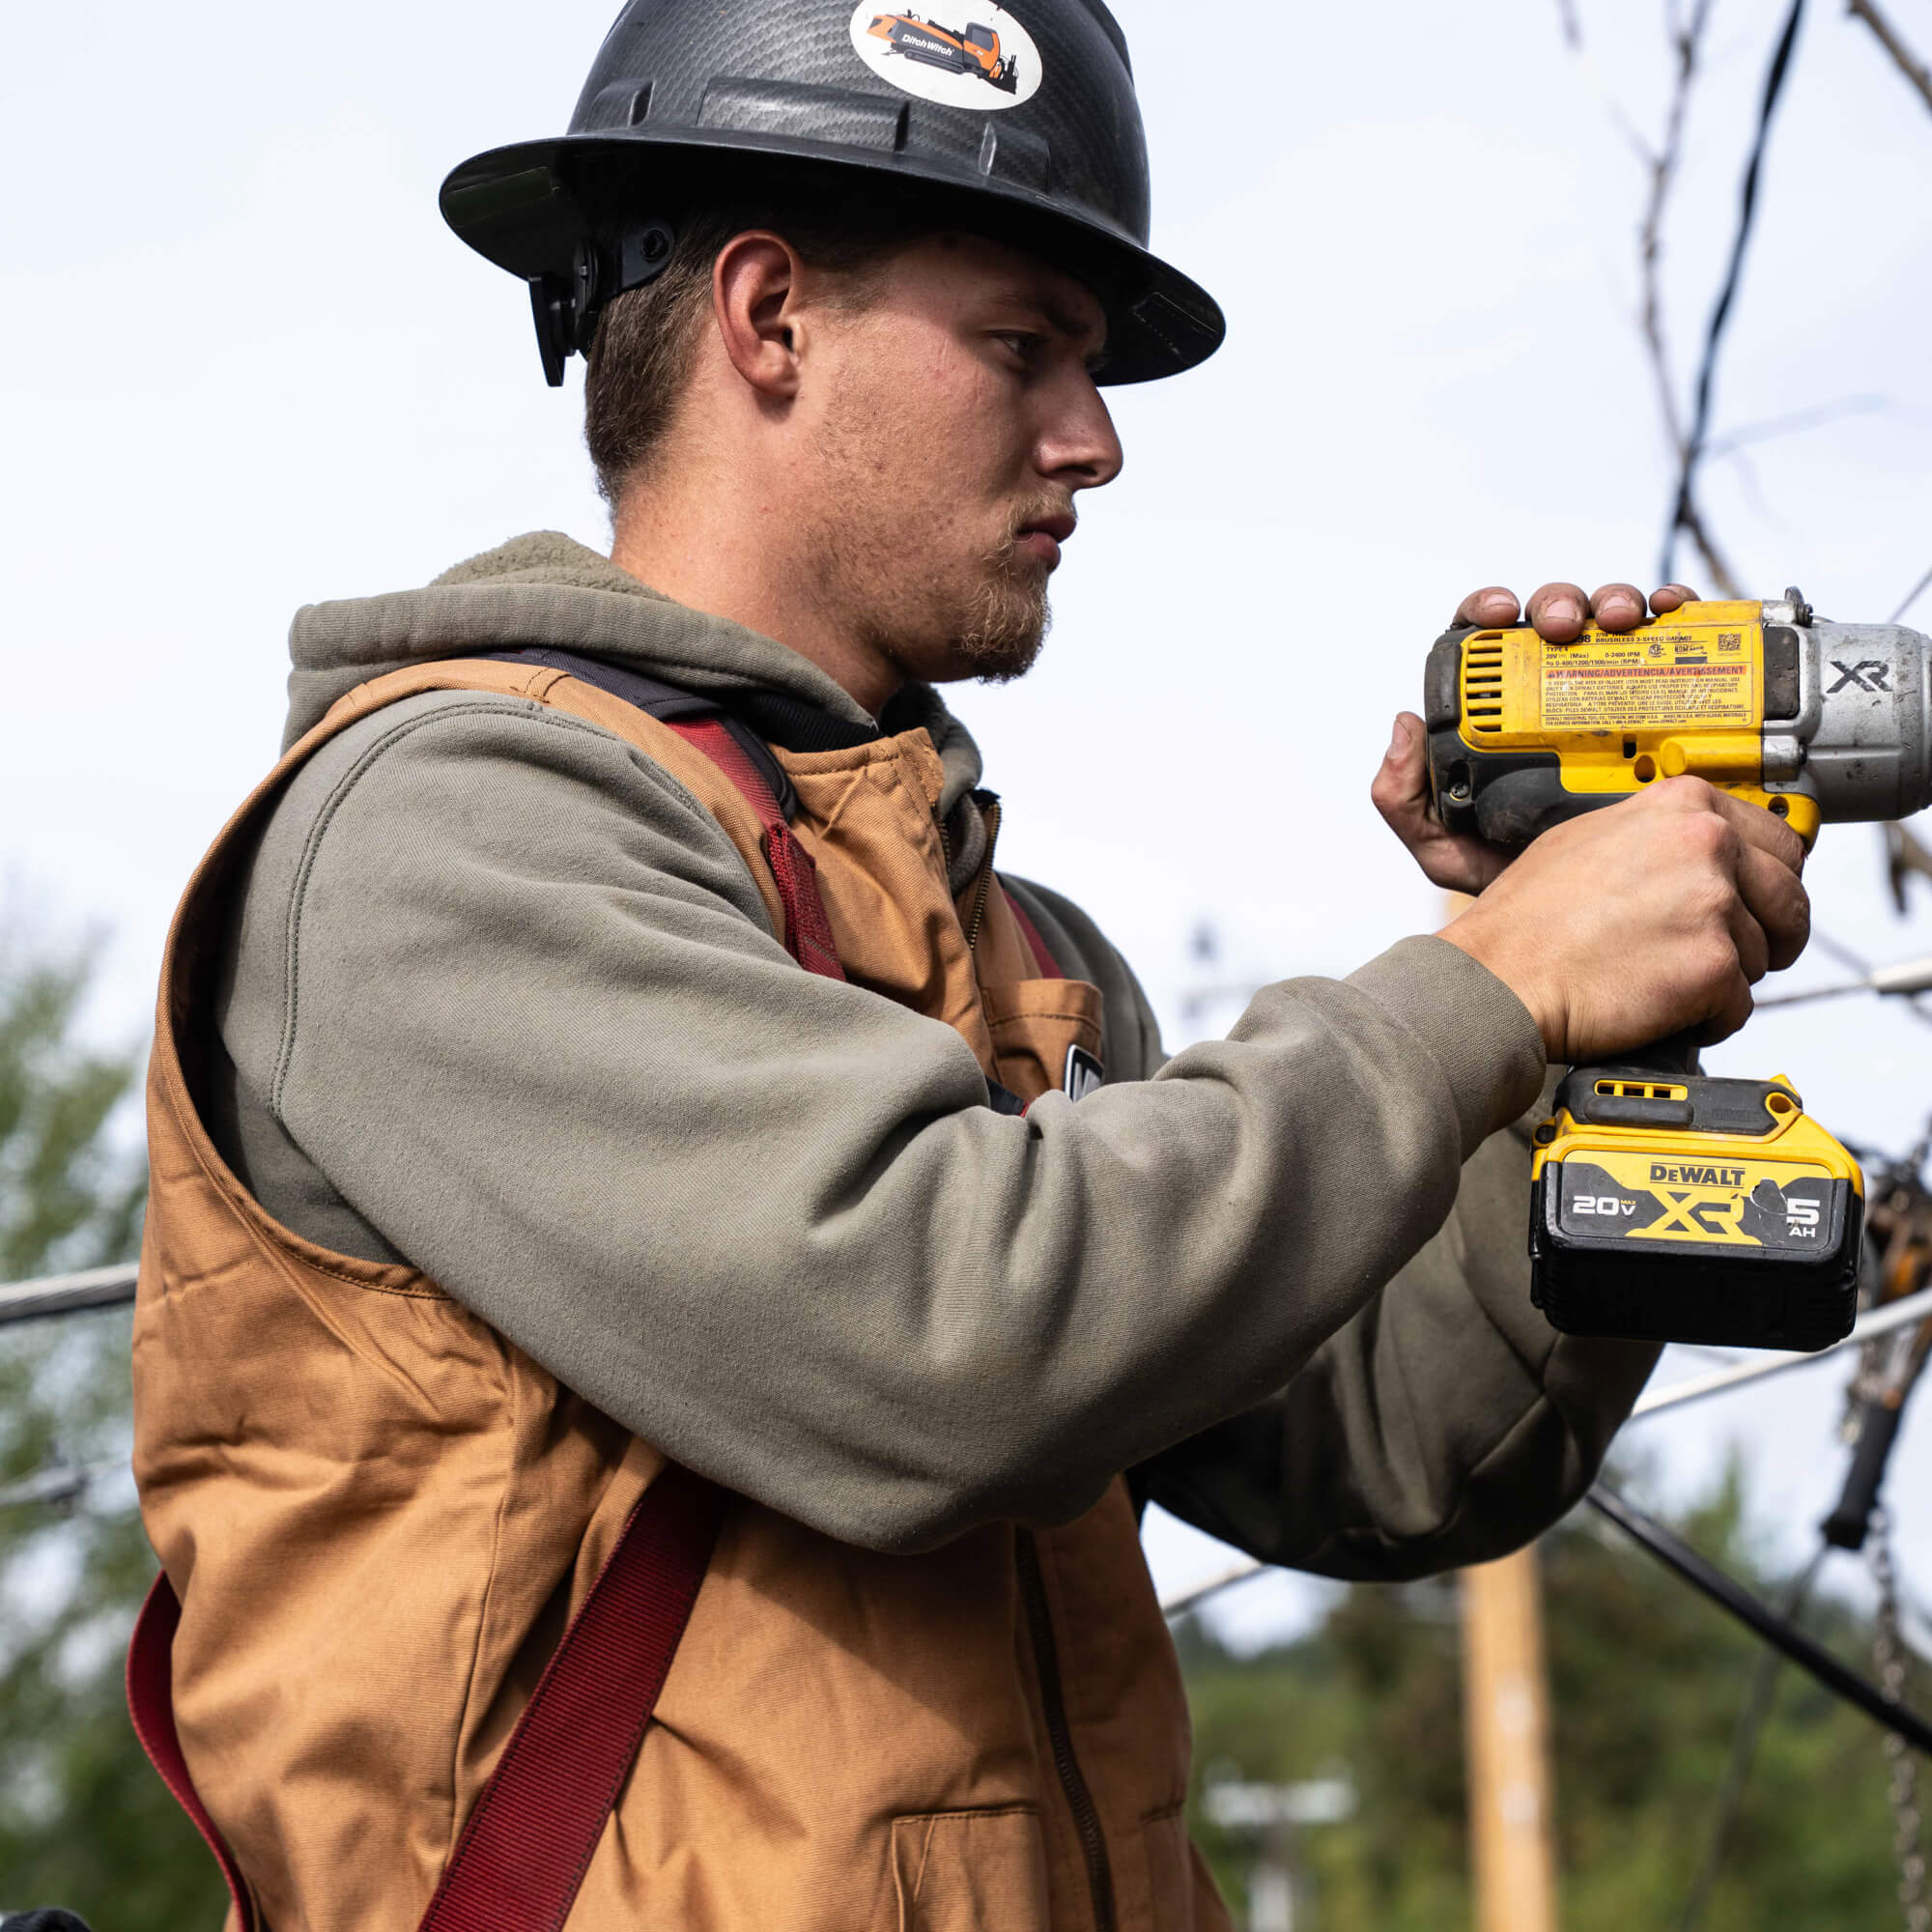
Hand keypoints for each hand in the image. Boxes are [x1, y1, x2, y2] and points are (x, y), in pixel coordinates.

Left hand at [1373, 580, 1699, 893]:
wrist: (1606, 913)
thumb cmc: (1520, 876)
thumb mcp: (1449, 848)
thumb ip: (1406, 800)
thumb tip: (1403, 724)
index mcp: (1502, 715)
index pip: (1488, 644)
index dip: (1488, 611)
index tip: (1500, 615)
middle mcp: (1559, 693)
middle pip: (1555, 622)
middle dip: (1560, 603)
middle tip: (1565, 627)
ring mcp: (1618, 692)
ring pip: (1614, 623)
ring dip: (1615, 602)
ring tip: (1619, 622)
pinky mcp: (1672, 702)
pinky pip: (1677, 643)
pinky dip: (1677, 613)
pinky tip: (1674, 612)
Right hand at [1437, 776, 1808, 1062]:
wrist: (1498, 978)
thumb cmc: (1526, 921)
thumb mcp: (1590, 839)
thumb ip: (1659, 835)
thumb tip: (1702, 852)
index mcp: (1683, 805)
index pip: (1781, 840)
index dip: (1771, 881)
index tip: (1760, 902)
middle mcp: (1706, 844)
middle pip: (1789, 899)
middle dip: (1769, 934)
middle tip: (1732, 954)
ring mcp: (1713, 904)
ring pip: (1764, 956)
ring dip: (1726, 977)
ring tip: (1665, 979)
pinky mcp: (1713, 965)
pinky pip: (1740, 1005)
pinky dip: (1706, 1017)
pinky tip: (1660, 1006)